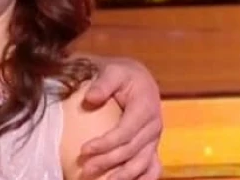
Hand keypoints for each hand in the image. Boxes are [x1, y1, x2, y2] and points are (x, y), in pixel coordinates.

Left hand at [79, 57, 162, 179]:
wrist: (137, 78)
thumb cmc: (122, 74)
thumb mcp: (112, 70)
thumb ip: (103, 83)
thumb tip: (89, 98)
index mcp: (145, 108)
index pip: (125, 132)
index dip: (106, 144)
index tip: (84, 150)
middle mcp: (154, 126)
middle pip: (131, 151)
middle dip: (108, 162)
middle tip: (85, 169)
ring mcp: (155, 138)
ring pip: (142, 163)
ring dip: (123, 175)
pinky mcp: (152, 146)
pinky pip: (152, 167)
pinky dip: (143, 179)